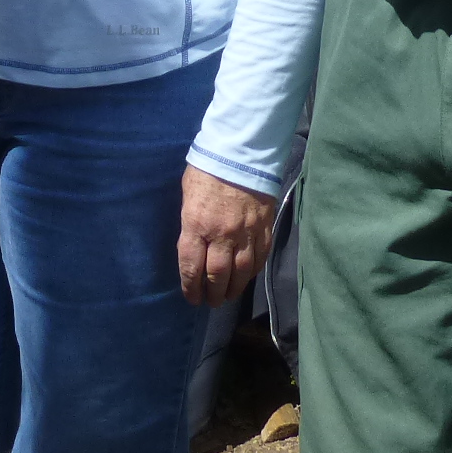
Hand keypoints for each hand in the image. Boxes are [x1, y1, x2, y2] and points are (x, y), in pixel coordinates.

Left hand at [178, 167, 277, 305]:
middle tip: (211, 301)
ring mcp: (245, 233)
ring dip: (234, 288)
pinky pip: (259, 258)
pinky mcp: (264, 228)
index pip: (191, 266)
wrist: (242, 151)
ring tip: (228, 296)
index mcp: (196, 224)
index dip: (191, 287)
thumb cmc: (208, 169)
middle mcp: (221, 234)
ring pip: (241, 272)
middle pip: (217, 275)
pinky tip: (246, 277)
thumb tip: (192, 244)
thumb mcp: (188, 194)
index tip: (192, 297)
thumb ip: (190, 223)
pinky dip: (252, 272)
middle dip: (213, 293)